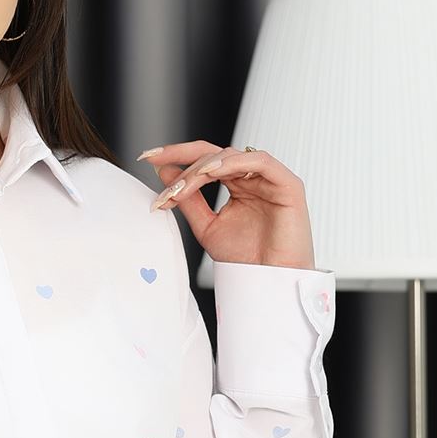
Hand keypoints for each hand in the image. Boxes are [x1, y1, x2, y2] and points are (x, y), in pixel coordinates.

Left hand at [139, 140, 315, 270]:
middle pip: (215, 153)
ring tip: (181, 185)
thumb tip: (165, 174)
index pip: (205, 162)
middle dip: (183, 156)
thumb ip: (189, 200)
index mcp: (237, 184)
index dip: (177, 156)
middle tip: (157, 164)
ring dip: (202, 167)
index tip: (148, 157)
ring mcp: (270, 178)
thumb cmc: (245, 260)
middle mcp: (252, 177)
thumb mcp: (207, 227)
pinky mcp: (288, 183)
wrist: (270, 284)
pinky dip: (234, 163)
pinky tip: (211, 172)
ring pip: (232, 157)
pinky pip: (259, 161)